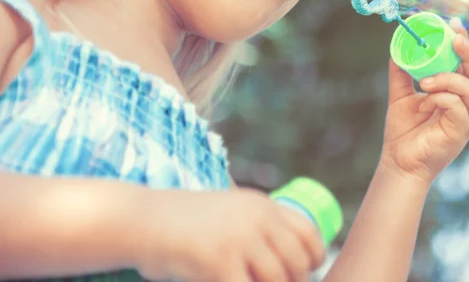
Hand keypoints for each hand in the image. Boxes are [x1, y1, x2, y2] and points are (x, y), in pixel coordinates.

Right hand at [135, 187, 325, 281]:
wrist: (144, 220)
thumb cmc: (185, 222)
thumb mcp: (228, 211)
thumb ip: (255, 226)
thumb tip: (286, 258)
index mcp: (262, 205)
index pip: (309, 233)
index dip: (314, 258)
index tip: (305, 273)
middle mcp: (257, 218)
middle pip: (298, 262)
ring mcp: (240, 240)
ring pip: (279, 280)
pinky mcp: (220, 263)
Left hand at [379, 18, 468, 184]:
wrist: (399, 161)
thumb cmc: (404, 130)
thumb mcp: (401, 94)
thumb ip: (401, 72)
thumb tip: (397, 46)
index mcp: (454, 93)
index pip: (465, 63)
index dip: (462, 42)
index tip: (453, 24)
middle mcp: (465, 104)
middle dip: (468, 52)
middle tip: (455, 38)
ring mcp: (466, 118)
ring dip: (448, 78)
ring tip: (425, 81)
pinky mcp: (461, 131)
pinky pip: (458, 106)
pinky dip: (442, 97)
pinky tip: (427, 98)